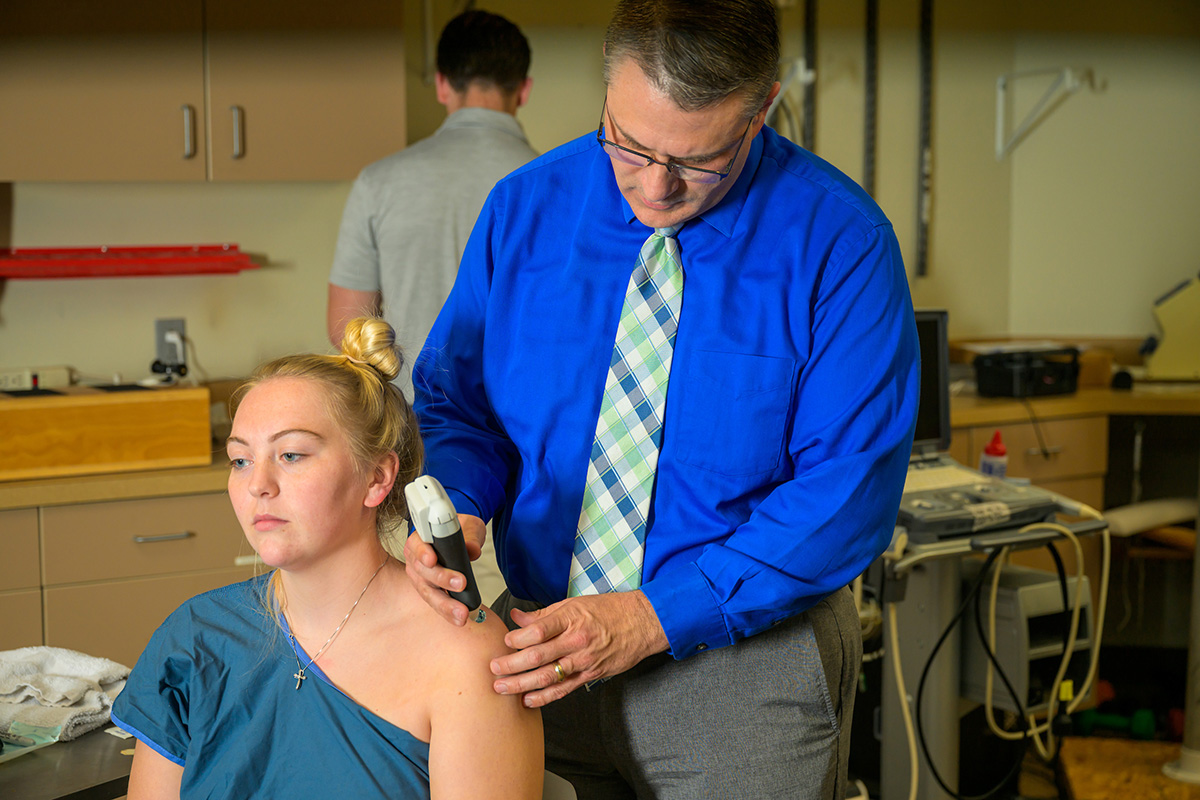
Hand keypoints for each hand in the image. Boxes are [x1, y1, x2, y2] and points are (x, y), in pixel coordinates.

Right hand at [403, 513, 485, 625]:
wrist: (459, 541)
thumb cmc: (460, 531)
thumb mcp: (469, 526)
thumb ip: (470, 535)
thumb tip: (471, 550)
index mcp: (420, 539)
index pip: (417, 544)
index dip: (423, 553)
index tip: (432, 560)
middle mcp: (415, 559)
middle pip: (423, 572)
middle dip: (442, 580)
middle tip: (461, 584)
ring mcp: (420, 578)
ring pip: (428, 592)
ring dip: (446, 604)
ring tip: (462, 612)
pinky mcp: (429, 591)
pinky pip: (436, 603)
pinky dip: (448, 611)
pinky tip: (459, 618)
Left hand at [489, 591, 668, 707]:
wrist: (641, 623)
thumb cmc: (608, 610)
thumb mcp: (575, 604)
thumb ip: (544, 614)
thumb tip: (517, 617)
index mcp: (571, 618)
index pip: (538, 631)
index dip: (517, 639)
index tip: (504, 641)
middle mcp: (576, 641)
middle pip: (537, 656)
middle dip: (511, 665)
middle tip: (493, 669)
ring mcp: (584, 661)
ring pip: (547, 676)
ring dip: (521, 684)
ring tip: (502, 687)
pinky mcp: (590, 675)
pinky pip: (563, 689)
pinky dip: (544, 697)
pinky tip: (528, 700)